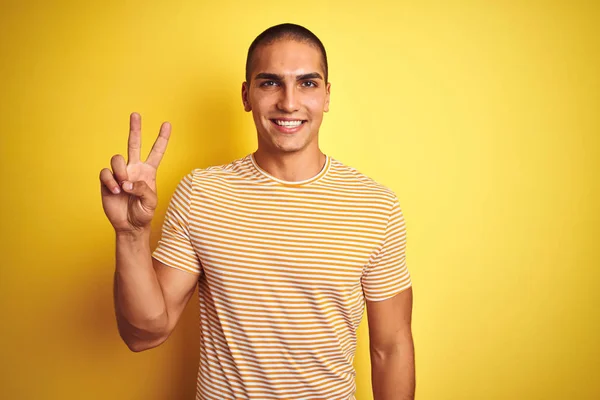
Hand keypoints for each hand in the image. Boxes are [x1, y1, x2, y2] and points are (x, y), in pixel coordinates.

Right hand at [100, 112, 170, 233]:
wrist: (130, 225)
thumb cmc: (143, 213)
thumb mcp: (151, 202)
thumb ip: (142, 189)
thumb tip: (127, 181)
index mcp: (149, 171)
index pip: (157, 151)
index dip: (162, 138)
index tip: (167, 124)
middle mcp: (134, 168)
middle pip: (134, 143)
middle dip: (135, 128)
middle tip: (136, 114)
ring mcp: (120, 173)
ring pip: (117, 158)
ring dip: (120, 172)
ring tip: (124, 187)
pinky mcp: (107, 180)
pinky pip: (105, 173)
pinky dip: (110, 181)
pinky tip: (115, 191)